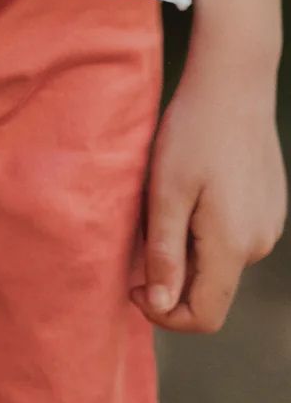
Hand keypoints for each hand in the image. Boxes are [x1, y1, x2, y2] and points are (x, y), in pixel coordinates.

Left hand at [131, 38, 285, 332]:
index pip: (203, 316)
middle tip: (143, 234)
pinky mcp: (269, 209)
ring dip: (186, 252)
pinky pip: (231, 240)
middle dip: (171, 277)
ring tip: (165, 207)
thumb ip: (165, 254)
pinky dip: (203, 234)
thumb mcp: (165, 194)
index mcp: (231, 245)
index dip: (164, 314)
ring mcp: (268, 226)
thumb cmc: (193, 134)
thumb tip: (160, 304)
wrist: (233, 86)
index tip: (134, 285)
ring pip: (218, 265)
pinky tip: (189, 196)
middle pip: (210, 291)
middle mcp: (258, 244)